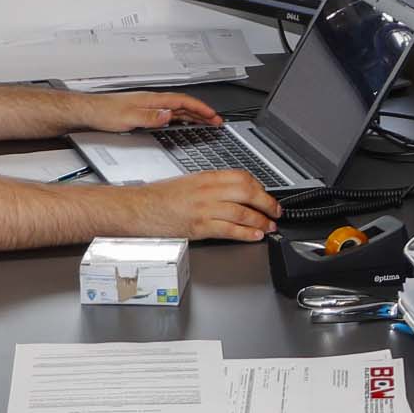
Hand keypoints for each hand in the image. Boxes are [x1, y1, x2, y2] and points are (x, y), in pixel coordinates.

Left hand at [78, 90, 222, 132]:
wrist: (89, 112)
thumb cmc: (104, 113)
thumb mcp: (128, 118)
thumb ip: (150, 117)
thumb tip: (169, 116)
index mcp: (152, 100)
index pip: (182, 102)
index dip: (200, 108)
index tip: (213, 115)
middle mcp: (152, 101)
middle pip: (183, 105)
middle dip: (202, 112)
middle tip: (216, 121)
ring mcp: (148, 106)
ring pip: (177, 109)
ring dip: (193, 115)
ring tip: (206, 122)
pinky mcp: (143, 112)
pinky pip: (168, 114)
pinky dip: (180, 118)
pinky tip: (182, 123)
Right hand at [122, 171, 280, 241]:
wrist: (137, 208)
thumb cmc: (158, 197)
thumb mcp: (188, 183)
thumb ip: (210, 186)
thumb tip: (232, 193)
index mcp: (205, 177)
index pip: (242, 177)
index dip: (260, 187)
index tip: (267, 195)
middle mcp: (207, 190)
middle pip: (248, 191)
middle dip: (267, 203)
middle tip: (277, 211)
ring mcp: (203, 208)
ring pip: (242, 211)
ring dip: (261, 220)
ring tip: (270, 226)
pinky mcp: (199, 226)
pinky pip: (228, 229)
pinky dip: (246, 233)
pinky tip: (255, 235)